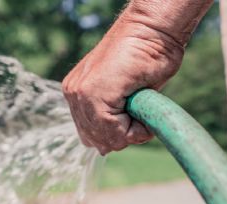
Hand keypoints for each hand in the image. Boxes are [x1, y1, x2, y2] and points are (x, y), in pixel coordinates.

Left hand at [62, 5, 185, 154]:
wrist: (152, 30)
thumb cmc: (146, 58)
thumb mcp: (125, 95)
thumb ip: (111, 117)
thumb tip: (103, 149)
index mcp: (77, 94)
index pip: (91, 135)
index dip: (118, 134)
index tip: (135, 115)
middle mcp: (73, 94)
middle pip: (96, 140)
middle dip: (122, 136)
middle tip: (139, 113)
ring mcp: (80, 93)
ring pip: (105, 139)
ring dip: (130, 132)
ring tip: (141, 107)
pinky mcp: (92, 93)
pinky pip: (114, 131)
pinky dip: (136, 129)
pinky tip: (142, 107)